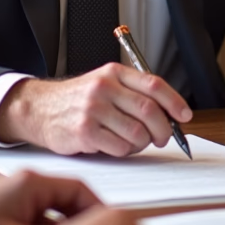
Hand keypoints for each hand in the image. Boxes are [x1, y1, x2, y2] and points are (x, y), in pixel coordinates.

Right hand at [0, 66, 190, 156]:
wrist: (39, 108)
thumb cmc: (77, 100)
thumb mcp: (103, 83)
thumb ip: (132, 93)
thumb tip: (169, 114)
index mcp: (114, 73)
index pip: (154, 85)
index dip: (175, 102)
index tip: (184, 115)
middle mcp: (104, 88)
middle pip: (150, 111)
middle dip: (164, 129)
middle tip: (163, 138)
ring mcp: (93, 110)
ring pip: (137, 133)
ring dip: (143, 143)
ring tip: (135, 142)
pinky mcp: (84, 132)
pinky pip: (120, 148)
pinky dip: (125, 151)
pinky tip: (115, 146)